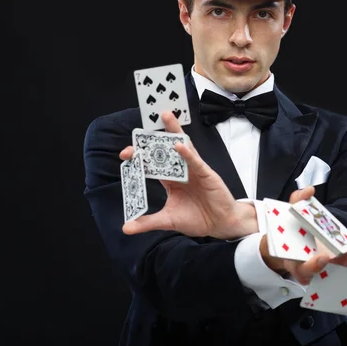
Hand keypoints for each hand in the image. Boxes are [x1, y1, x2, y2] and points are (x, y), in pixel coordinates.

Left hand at [120, 111, 257, 239]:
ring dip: (174, 132)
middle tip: (139, 132)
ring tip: (166, 117)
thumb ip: (147, 222)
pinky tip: (179, 146)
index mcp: (171, 180)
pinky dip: (188, 154)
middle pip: (166, 151)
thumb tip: (125, 228)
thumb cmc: (197, 218)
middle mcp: (181, 171)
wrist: (221, 224)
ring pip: (183, 147)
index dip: (141, 157)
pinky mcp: (206, 174)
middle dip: (153, 141)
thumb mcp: (168, 220)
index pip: (153, 164)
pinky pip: (196, 161)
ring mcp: (194, 170)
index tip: (125, 154)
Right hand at [260, 185, 346, 298]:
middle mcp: (313, 272)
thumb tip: (309, 191)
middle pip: (329, 272)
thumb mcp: (288, 215)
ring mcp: (326, 273)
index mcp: (297, 263)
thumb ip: (297, 202)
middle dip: (343, 262)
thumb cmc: (290, 233)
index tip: (323, 257)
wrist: (289, 247)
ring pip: (342, 274)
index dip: (314, 265)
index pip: (305, 268)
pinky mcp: (337, 273)